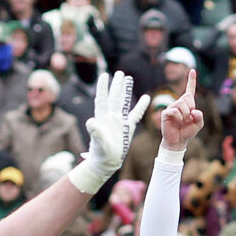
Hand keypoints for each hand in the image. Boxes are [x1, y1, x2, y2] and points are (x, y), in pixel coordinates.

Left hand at [69, 70, 149, 194]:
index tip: (104, 75)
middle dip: (116, 85)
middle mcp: (110, 117)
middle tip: (119, 72)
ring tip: (128, 78)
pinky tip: (145, 97)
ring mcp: (119, 121)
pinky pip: (135, 114)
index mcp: (102, 119)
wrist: (107, 162)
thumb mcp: (98, 143)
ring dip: (126, 91)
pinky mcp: (127, 127)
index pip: (102, 99)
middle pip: (114, 97)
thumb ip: (95, 132)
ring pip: (123, 102)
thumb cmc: (101, 154)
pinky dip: (140, 106)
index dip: (103, 87)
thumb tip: (90, 121)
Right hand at [159, 70, 203, 148]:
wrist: (177, 141)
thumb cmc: (187, 132)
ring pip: (181, 103)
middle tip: (188, 118)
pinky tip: (177, 122)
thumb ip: (200, 116)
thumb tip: (194, 111)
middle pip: (187, 97)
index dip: (191, 80)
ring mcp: (171, 107)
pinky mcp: (166, 113)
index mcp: (186, 104)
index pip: (189, 90)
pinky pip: (175, 111)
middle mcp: (178, 104)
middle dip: (190, 107)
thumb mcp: (198, 124)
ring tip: (183, 121)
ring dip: (185, 114)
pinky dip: (179, 117)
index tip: (192, 70)